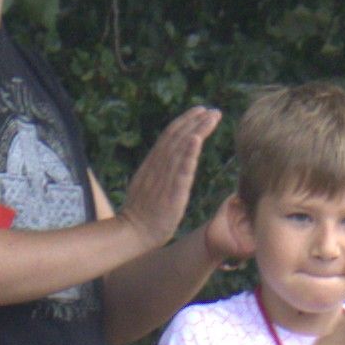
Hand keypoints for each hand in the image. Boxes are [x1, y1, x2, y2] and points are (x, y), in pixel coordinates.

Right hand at [119, 104, 220, 243]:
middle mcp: (157, 168)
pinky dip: (189, 154)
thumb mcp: (148, 187)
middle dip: (194, 121)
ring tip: (211, 117)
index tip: (199, 111)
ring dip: (196, 130)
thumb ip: (158, 174)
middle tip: (212, 110)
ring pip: (180, 149)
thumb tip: (169, 164)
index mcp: (151, 165)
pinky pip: (181, 171)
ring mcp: (164, 180)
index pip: (168, 137)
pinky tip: (197, 139)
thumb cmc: (142, 216)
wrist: (132, 234)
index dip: (184, 122)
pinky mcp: (171, 193)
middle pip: (176, 138)